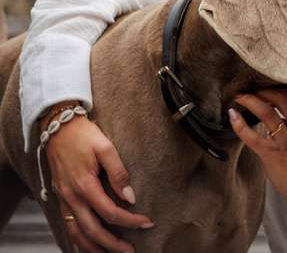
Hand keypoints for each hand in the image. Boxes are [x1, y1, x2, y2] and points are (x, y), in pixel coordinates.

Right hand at [44, 113, 153, 252]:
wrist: (58, 127)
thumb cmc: (84, 135)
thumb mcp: (106, 147)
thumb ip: (119, 173)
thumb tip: (130, 197)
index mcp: (84, 185)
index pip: (110, 213)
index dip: (130, 221)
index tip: (147, 222)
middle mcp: (72, 197)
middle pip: (93, 230)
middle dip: (113, 245)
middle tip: (130, 252)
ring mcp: (64, 199)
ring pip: (77, 233)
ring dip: (94, 247)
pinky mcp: (61, 198)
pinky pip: (68, 226)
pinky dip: (78, 240)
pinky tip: (88, 245)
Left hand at [228, 85, 286, 202]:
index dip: (283, 81)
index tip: (269, 76)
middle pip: (283, 99)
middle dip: (264, 89)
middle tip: (251, 86)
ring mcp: (286, 141)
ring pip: (267, 114)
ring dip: (251, 101)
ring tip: (240, 96)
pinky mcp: (272, 154)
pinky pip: (253, 137)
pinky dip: (240, 125)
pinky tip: (232, 116)